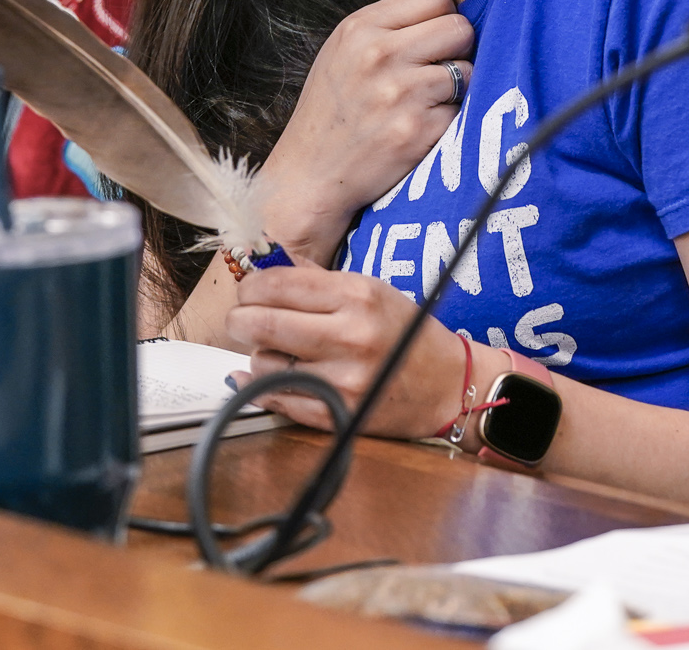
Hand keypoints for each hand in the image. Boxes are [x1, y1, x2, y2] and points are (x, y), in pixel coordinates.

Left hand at [225, 264, 499, 438]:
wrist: (449, 385)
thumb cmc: (404, 332)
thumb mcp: (370, 290)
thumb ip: (317, 281)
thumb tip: (261, 274)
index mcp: (357, 295)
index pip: (277, 285)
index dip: (249, 288)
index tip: (246, 293)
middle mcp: (351, 335)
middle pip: (261, 323)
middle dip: (239, 321)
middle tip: (239, 321)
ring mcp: (345, 379)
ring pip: (264, 364)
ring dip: (259, 357)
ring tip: (276, 352)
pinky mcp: (341, 414)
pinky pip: (280, 401)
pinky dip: (263, 389)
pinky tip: (265, 379)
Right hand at [258, 0, 472, 260]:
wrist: (309, 177)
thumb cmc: (332, 113)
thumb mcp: (342, 52)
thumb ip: (388, 27)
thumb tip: (449, 10)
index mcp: (359, 28)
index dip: (440, 17)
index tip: (430, 39)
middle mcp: (379, 55)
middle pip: (459, 28)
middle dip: (455, 50)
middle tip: (432, 73)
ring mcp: (399, 93)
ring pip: (467, 71)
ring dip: (454, 90)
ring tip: (420, 105)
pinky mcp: (418, 130)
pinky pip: (461, 111)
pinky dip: (448, 123)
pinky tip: (417, 131)